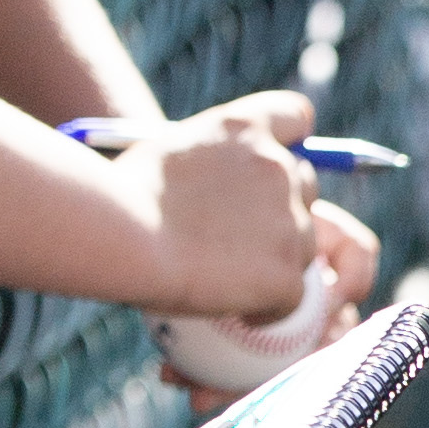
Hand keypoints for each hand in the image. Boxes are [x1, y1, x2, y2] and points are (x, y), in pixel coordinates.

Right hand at [122, 92, 327, 324]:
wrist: (124, 232)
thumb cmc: (122, 195)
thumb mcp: (165, 151)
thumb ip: (206, 161)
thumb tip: (215, 188)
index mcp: (244, 127)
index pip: (296, 116)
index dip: (290, 142)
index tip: (274, 162)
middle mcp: (277, 165)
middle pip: (306, 185)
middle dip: (283, 208)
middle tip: (244, 238)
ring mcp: (289, 219)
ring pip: (304, 243)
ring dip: (277, 259)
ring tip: (230, 277)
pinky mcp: (287, 272)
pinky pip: (293, 295)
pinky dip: (270, 307)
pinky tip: (240, 312)